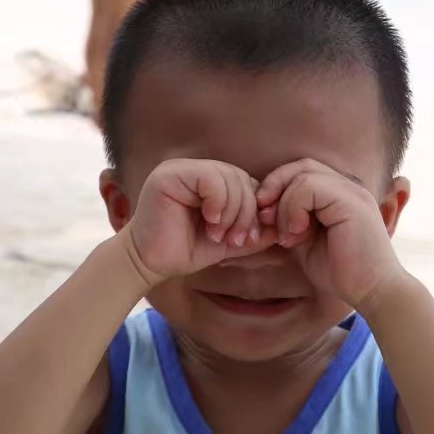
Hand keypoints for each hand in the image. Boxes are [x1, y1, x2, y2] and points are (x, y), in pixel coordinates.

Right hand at [123, 159, 278, 286]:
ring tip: (220, 235)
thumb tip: (282, 228)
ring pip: (229, 178)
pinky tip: (210, 222)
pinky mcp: (169, 174)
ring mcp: (181, 168)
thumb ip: (254, 231)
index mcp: (210, 180)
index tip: (250, 239)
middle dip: (247, 213)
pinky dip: (218, 203)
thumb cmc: (186, 250)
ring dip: (233, 212)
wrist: (151, 264)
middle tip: (238, 239)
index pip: (247, 183)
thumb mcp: (228, 240)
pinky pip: (210, 179)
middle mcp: (196, 169)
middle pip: (241, 178)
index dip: (255, 210)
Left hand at [255, 160, 405, 306]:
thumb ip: (290, 220)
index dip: (277, 187)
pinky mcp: (351, 202)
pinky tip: (297, 234)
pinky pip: (310, 188)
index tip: (264, 217)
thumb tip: (263, 209)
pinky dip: (294, 209)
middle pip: (302, 165)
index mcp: (340, 193)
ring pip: (303, 175)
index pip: (302, 171)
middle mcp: (349, 186)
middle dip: (274, 187)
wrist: (371, 291)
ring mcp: (352, 191)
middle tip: (264, 217)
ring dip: (284, 205)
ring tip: (287, 236)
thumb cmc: (341, 272)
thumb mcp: (306, 241)